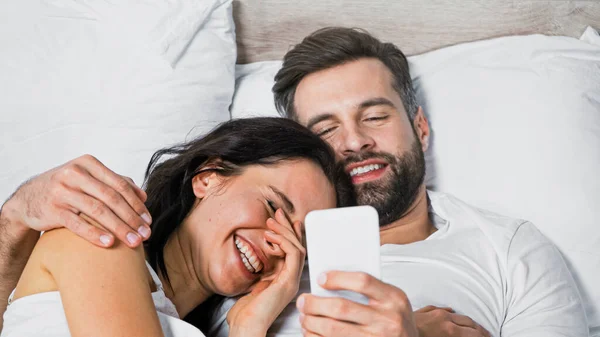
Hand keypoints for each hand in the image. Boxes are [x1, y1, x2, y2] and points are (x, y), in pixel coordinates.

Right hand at [4, 154, 150, 247]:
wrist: (28, 198)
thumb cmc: (67, 188)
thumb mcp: (89, 179)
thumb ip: (115, 183)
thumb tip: (143, 196)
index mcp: (88, 164)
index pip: (120, 185)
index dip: (136, 204)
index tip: (148, 220)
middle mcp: (74, 174)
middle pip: (111, 198)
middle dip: (131, 218)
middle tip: (145, 234)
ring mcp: (62, 191)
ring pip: (97, 210)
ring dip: (119, 228)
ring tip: (133, 242)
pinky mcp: (52, 209)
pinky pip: (77, 223)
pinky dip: (95, 234)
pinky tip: (109, 243)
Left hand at [228, 209, 304, 336]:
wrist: (246, 327)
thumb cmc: (245, 313)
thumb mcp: (250, 285)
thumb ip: (257, 272)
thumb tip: (254, 257)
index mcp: (284, 281)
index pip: (292, 252)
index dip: (289, 233)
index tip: (280, 220)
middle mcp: (291, 280)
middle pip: (297, 247)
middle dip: (287, 227)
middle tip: (278, 213)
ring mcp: (291, 281)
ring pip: (297, 248)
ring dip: (284, 231)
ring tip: (271, 222)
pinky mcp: (288, 281)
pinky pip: (293, 255)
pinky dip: (283, 242)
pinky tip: (271, 237)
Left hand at [297, 271, 417, 336]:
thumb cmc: (396, 319)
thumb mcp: (392, 299)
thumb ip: (371, 289)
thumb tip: (331, 281)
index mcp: (394, 298)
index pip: (362, 281)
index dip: (338, 278)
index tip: (320, 278)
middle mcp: (387, 320)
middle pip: (342, 307)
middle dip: (315, 304)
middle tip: (303, 301)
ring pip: (333, 329)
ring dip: (312, 322)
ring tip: (304, 318)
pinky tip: (312, 333)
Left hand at [415, 306, 489, 336]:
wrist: (395, 332)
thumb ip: (455, 335)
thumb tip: (462, 334)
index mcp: (451, 330)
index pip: (475, 333)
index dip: (484, 336)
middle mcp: (444, 319)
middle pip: (469, 323)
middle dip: (479, 329)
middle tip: (487, 334)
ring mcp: (433, 314)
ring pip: (456, 315)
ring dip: (467, 321)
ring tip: (474, 326)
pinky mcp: (422, 312)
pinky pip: (440, 310)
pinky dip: (449, 313)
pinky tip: (451, 313)